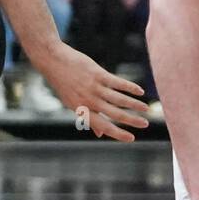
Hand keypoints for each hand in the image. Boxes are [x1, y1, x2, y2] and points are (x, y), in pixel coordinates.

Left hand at [29, 41, 147, 140]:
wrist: (53, 61)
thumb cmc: (63, 83)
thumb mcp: (71, 103)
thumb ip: (87, 117)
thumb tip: (99, 134)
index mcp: (81, 110)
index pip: (103, 125)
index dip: (118, 133)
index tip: (132, 138)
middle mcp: (89, 100)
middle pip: (115, 113)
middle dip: (132, 120)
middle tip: (145, 124)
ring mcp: (94, 87)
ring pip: (119, 99)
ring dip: (135, 105)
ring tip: (146, 109)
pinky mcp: (98, 74)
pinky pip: (118, 83)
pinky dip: (130, 87)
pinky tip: (140, 91)